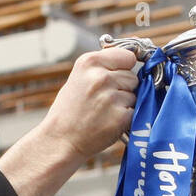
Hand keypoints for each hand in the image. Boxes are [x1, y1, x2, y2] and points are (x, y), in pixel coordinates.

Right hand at [0, 48, 137, 195]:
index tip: (118, 75)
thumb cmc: (70, 110)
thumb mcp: (80, 77)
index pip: (128, 56)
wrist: (60, 140)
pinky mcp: (120, 116)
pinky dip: (126, 118)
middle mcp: (101, 77)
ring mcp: (111, 97)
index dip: (125, 67)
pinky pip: (135, 111)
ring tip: (104, 112)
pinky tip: (108, 122)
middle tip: (104, 100)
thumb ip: (103, 67)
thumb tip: (133, 57)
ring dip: (125, 104)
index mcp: (90, 62)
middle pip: (133, 77)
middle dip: (124, 88)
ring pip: (135, 95)